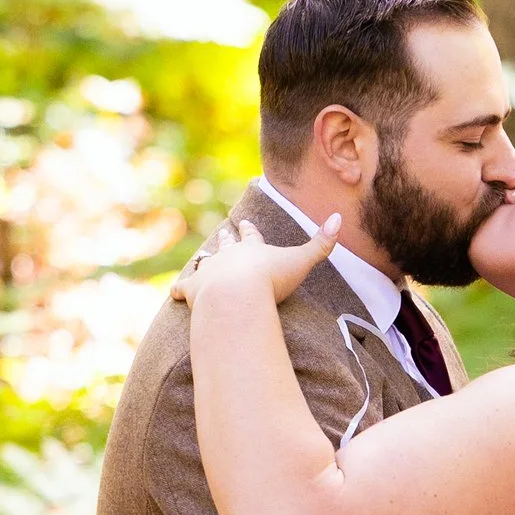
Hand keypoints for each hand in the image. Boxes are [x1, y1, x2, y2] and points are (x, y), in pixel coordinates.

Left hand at [172, 211, 342, 309]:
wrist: (237, 297)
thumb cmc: (270, 280)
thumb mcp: (300, 261)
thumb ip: (321, 244)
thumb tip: (338, 217)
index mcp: (251, 248)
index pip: (251, 236)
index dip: (250, 231)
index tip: (246, 222)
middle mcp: (227, 256)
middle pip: (226, 244)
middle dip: (227, 238)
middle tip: (224, 231)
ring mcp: (208, 272)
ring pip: (205, 263)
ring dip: (205, 261)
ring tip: (203, 259)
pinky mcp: (193, 290)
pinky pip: (184, 288)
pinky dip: (180, 290)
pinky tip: (175, 292)